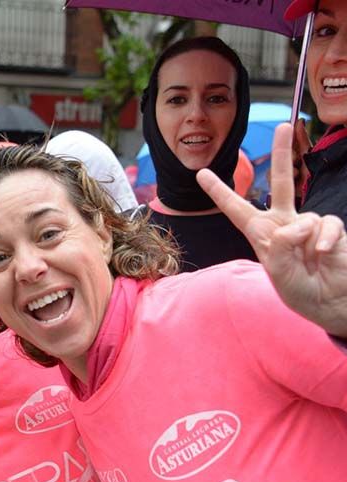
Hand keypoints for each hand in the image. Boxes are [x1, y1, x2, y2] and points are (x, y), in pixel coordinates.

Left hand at [197, 123, 346, 338]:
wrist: (330, 304)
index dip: (220, 192)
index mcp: (262, 234)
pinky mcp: (331, 230)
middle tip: (283, 126)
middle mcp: (285, 224)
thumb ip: (278, 248)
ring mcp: (309, 225)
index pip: (237, 209)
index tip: (200, 174)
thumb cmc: (300, 291)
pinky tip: (323, 254)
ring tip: (309, 260)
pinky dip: (324, 241)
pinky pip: (326, 225)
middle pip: (281, 182)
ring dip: (303, 240)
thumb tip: (292, 225)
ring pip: (304, 218)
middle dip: (282, 154)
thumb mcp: (277, 272)